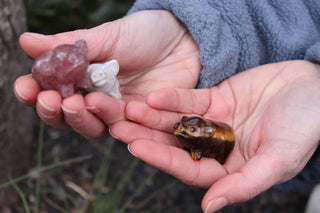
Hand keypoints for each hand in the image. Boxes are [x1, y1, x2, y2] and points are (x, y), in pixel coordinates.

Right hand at [14, 10, 200, 137]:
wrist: (184, 39)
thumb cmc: (144, 34)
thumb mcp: (107, 36)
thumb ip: (71, 45)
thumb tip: (27, 41)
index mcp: (82, 76)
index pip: (52, 91)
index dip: (35, 92)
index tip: (26, 87)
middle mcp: (96, 97)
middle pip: (69, 115)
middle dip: (56, 110)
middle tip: (51, 100)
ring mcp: (119, 110)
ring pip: (95, 125)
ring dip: (83, 118)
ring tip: (80, 103)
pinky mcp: (142, 120)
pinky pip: (126, 127)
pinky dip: (116, 122)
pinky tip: (112, 115)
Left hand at [110, 60, 319, 211]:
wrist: (314, 89)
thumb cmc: (306, 127)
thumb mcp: (280, 159)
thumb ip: (245, 184)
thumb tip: (211, 206)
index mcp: (229, 169)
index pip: (189, 168)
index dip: (162, 159)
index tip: (136, 148)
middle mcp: (217, 147)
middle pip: (175, 145)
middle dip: (147, 137)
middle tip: (118, 128)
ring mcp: (214, 123)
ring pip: (177, 121)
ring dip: (152, 116)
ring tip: (128, 109)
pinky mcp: (215, 99)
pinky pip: (189, 100)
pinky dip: (172, 99)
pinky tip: (153, 96)